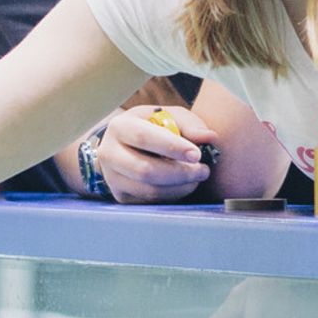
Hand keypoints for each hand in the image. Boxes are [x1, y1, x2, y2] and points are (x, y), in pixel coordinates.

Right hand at [99, 106, 214, 204]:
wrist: (126, 145)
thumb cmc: (152, 127)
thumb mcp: (168, 116)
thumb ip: (189, 124)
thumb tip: (208, 137)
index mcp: (120, 127)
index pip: (143, 138)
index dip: (172, 147)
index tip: (197, 154)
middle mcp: (109, 153)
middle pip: (145, 170)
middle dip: (180, 173)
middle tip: (203, 170)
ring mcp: (112, 178)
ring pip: (149, 190)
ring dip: (179, 188)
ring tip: (196, 178)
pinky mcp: (121, 196)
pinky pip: (151, 201)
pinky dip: (172, 196)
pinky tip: (182, 185)